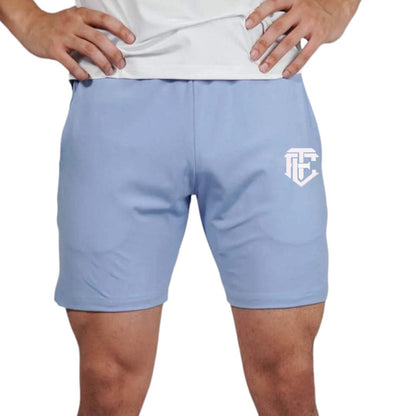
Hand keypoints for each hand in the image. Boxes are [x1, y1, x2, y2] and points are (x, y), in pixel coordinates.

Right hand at [20, 6, 135, 79]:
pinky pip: (71, 63)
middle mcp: (73, 24)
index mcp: (80, 15)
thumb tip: (115, 42)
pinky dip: (81, 72)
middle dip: (114, 53)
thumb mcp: (74, 18)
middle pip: (99, 38)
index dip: (120, 29)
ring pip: (88, 50)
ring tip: (109, 71)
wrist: (29, 24)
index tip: (131, 40)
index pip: (104, 20)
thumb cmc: (58, 25)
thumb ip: (91, 26)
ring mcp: (63, 36)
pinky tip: (87, 77)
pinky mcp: (54, 49)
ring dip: (102, 63)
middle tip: (121, 63)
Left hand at [245, 0, 359, 76]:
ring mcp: (311, 23)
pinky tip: (286, 73)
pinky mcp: (320, 35)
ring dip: (274, 57)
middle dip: (263, 42)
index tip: (247, 25)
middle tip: (252, 55)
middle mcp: (301, 9)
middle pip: (278, 27)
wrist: (344, 3)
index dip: (259, 14)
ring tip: (263, 68)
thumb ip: (286, 12)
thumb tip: (266, 29)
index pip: (272, 4)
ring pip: (289, 42)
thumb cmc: (317, 5)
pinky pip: (305, 53)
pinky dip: (294, 65)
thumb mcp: (301, 1)